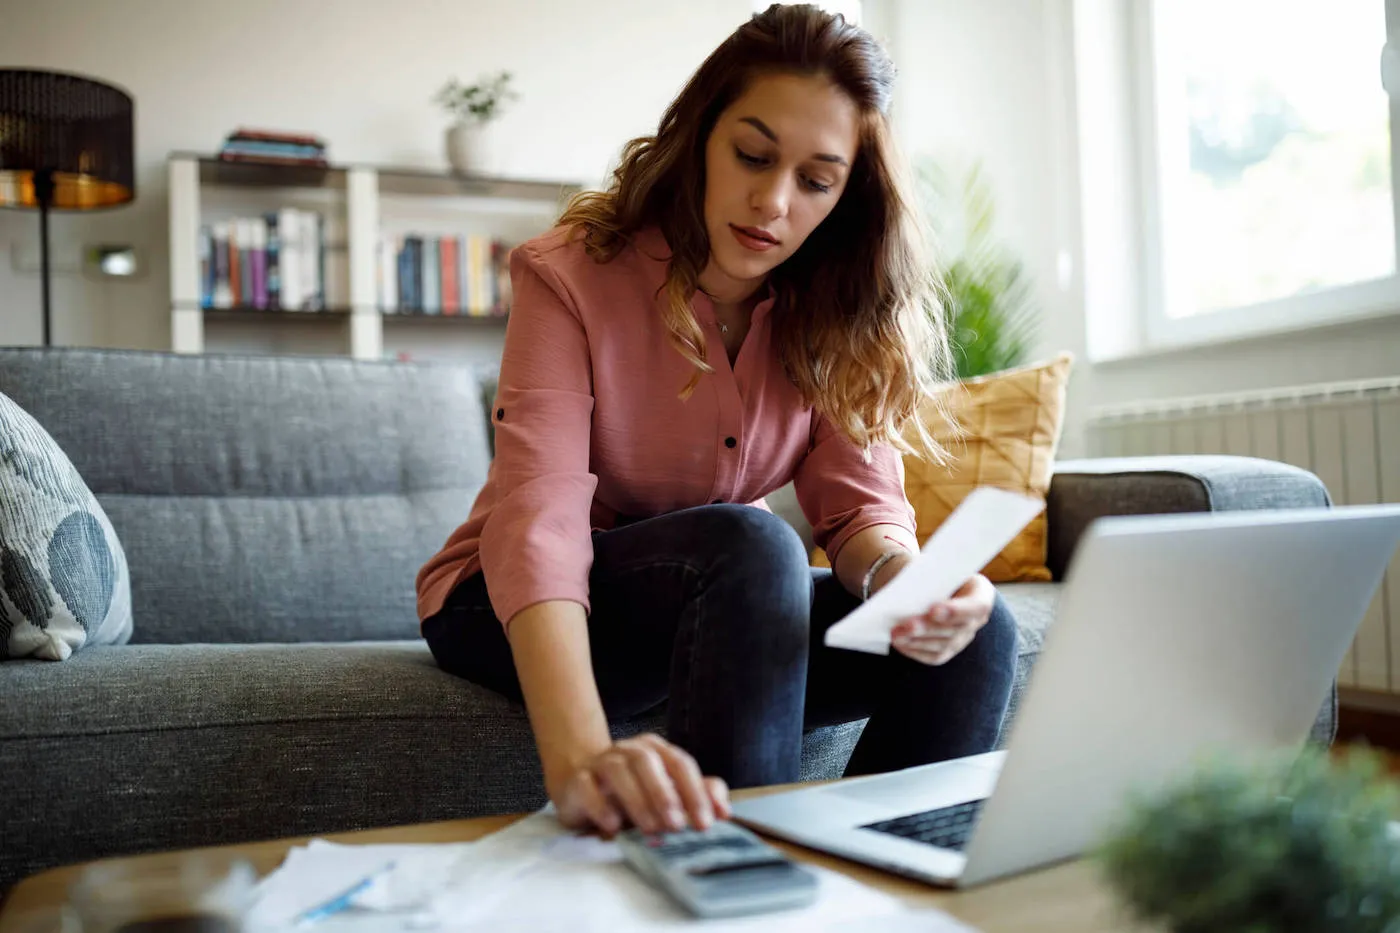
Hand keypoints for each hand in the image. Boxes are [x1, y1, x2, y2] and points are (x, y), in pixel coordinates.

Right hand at [547, 733, 731, 837]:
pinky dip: (601, 805)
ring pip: (618, 771)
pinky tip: (614, 826)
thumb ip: (698, 795)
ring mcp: (601, 762)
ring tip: (650, 829)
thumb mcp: (668, 794)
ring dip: (637, 800)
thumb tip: (724, 810)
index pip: (680, 764)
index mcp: (656, 750)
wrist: (582, 786)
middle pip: (649, 762)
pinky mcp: (578, 780)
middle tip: (676, 825)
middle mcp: (629, 750)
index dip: (695, 792)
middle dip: (665, 794)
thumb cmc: (632, 792)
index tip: (706, 823)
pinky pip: (587, 787)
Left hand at [890, 573, 995, 665]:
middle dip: (929, 628)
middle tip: (908, 625)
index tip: (934, 609)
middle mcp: (976, 619)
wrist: (929, 584)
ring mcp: (963, 637)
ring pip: (943, 645)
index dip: (957, 610)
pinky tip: (900, 643)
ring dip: (918, 641)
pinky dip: (915, 650)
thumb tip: (909, 591)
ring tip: (897, 635)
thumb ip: (930, 578)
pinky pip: (934, 656)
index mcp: (980, 592)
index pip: (978, 606)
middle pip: (956, 628)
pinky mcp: (948, 650)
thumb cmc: (933, 572)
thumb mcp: (936, 568)